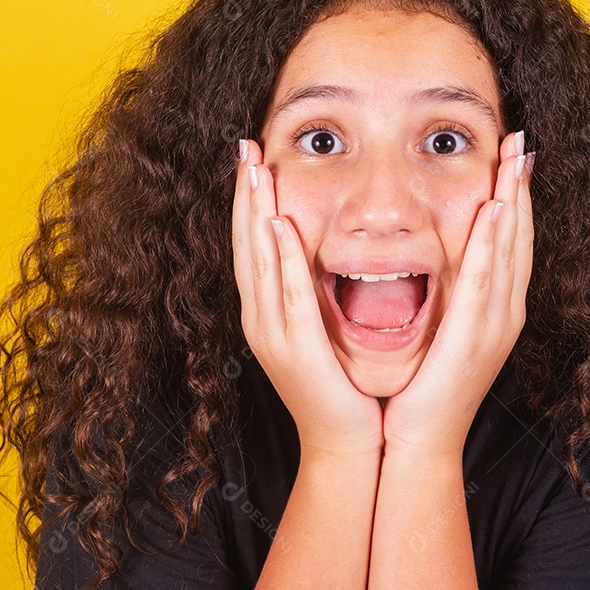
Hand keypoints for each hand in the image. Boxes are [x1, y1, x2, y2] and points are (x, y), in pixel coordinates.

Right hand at [232, 139, 383, 459]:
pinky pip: (288, 296)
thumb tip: (318, 249)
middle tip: (245, 148)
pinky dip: (282, 260)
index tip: (252, 160)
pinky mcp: (296, 349)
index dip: (249, 201)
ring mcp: (274, 335)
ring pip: (259, 263)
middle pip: (246, 245)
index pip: (253, 245)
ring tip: (254, 172)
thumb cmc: (340, 385)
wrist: (344, 441)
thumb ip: (314, 291)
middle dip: (245, 195)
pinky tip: (280, 228)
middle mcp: (262, 319)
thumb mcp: (322, 329)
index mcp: (268, 312)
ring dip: (255, 214)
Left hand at [381, 131, 534, 456]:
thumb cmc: (422, 388)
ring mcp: (496, 323)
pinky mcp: (475, 335)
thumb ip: (444, 298)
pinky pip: (485, 279)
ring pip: (510, 249)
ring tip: (515, 156)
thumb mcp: (438, 333)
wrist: (421, 440)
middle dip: (521, 186)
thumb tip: (435, 263)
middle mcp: (504, 311)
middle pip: (518, 236)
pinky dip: (492, 243)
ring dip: (514, 199)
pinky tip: (495, 210)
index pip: (510, 242)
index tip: (512, 158)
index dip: (514, 197)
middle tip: (522, 140)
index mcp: (495, 309)